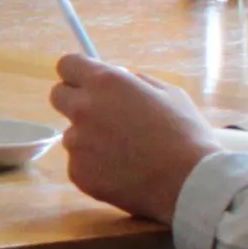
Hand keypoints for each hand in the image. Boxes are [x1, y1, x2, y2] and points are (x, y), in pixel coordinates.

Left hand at [51, 52, 222, 226]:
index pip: (67, 65)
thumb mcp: (169, 94)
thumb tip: (123, 80)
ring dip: (88, 138)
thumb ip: (137, 82)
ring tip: (123, 152)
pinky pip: (79, 163)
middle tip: (101, 115)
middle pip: (58, 96)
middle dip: (75, 101)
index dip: (77, 73)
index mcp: (105, 83)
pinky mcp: (77, 173)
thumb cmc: (186, 135)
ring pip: (71, 134)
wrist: (190, 183)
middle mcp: (83, 109)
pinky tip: (122, 172)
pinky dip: (94, 166)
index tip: (86, 81)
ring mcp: (77, 143)